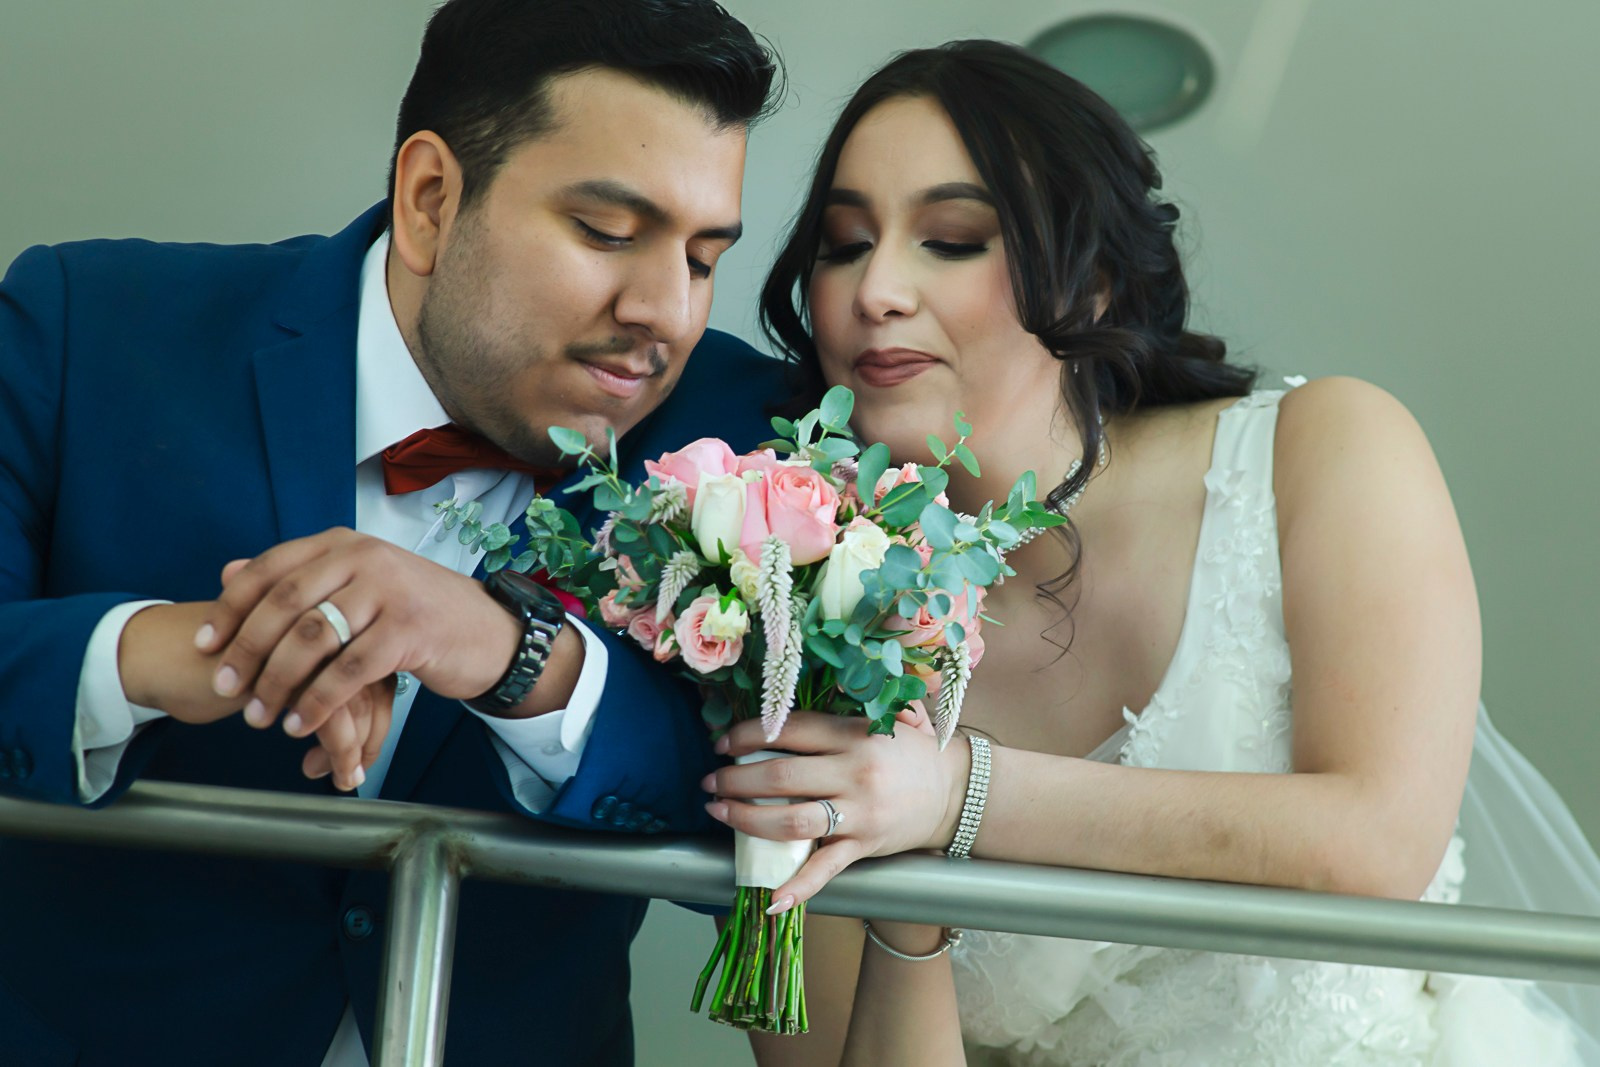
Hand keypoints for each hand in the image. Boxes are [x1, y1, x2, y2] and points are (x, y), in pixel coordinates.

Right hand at [120, 599, 396, 790]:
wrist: (158, 654)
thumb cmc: (219, 665)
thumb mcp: (275, 675)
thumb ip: (317, 689)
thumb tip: (357, 738)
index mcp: (325, 614)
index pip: (375, 665)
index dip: (378, 712)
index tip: (368, 748)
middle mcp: (322, 625)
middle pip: (374, 683)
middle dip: (372, 734)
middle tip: (357, 769)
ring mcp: (305, 647)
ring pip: (354, 701)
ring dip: (352, 747)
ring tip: (341, 777)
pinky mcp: (285, 673)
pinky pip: (329, 718)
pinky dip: (333, 750)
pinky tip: (314, 769)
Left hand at [193, 528, 524, 786]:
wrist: (489, 633)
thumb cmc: (417, 612)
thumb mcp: (357, 584)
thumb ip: (299, 578)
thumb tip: (228, 571)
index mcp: (344, 543)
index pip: (271, 568)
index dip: (231, 607)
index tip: (203, 643)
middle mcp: (365, 558)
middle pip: (285, 603)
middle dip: (247, 649)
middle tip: (225, 686)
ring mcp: (389, 591)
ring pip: (313, 638)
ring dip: (278, 682)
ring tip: (260, 715)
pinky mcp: (409, 630)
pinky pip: (348, 670)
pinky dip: (317, 701)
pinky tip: (301, 724)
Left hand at [702, 703, 968, 910]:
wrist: (955, 791)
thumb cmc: (912, 751)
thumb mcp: (886, 716)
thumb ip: (850, 701)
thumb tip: (802, 689)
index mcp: (855, 734)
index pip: (790, 730)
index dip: (747, 735)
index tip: (722, 743)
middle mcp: (854, 773)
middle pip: (781, 775)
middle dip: (735, 779)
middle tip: (710, 781)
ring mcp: (859, 813)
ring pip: (792, 819)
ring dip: (747, 818)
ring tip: (720, 812)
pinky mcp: (864, 846)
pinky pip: (826, 869)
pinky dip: (798, 887)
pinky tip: (771, 899)